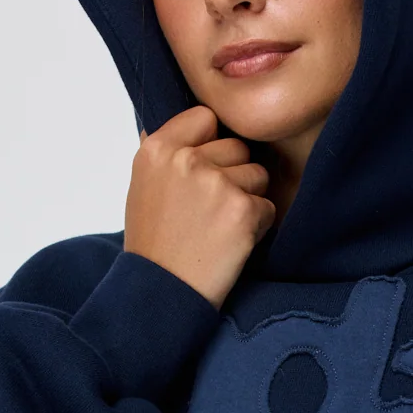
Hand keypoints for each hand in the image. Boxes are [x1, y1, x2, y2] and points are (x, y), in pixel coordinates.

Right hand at [123, 104, 274, 309]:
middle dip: (232, 175)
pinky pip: (268, 207)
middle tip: (208, 211)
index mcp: (157, 149)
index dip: (211, 144)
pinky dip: (256, 227)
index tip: (202, 171)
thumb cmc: (155, 244)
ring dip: (247, 200)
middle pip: (237, 147)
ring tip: (218, 228)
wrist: (161, 294)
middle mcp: (186, 160)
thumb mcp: (145, 185)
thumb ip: (171, 152)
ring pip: (257, 175)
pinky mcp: (241, 211)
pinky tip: (230, 244)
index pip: (206, 118)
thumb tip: (202, 122)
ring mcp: (215, 184)